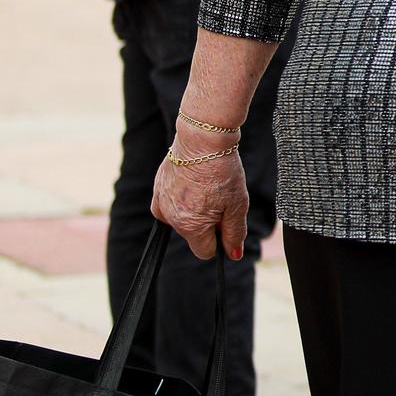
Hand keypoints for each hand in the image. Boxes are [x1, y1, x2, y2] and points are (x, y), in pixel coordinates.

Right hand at [149, 125, 249, 259]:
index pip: (205, 251)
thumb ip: (234, 233)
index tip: (226, 222)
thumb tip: (233, 255)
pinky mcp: (157, 188)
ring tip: (206, 187)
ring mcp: (160, 203)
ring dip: (193, 210)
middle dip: (207, 223)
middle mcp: (170, 219)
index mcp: (190, 226)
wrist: (202, 140)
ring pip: (181, 219)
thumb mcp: (238, 205)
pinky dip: (180, 199)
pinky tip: (191, 183)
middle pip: (193, 234)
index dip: (219, 240)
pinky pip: (169, 204)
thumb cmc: (223, 172)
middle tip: (219, 197)